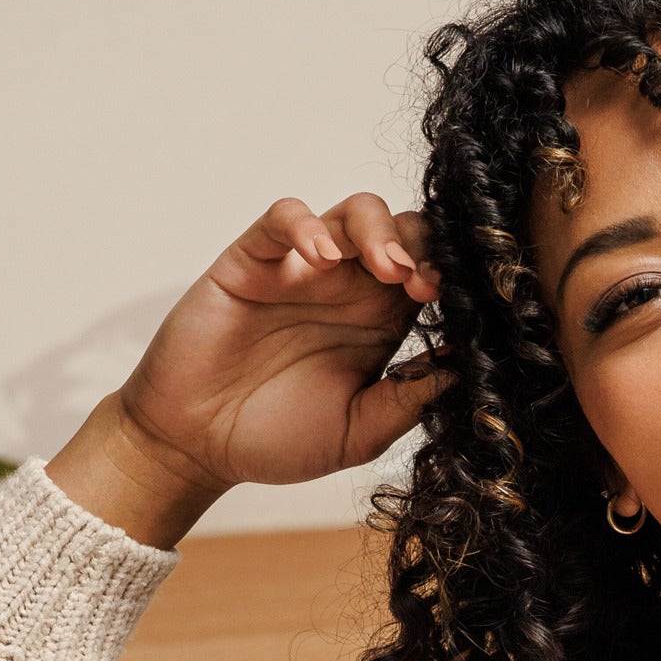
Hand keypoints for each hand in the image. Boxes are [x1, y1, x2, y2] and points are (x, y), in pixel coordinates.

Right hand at [123, 192, 443, 489]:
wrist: (197, 446)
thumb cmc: (276, 440)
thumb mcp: (357, 434)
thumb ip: (405, 402)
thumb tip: (462, 372)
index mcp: (380, 324)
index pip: (429, 276)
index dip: (448, 279)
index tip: (454, 305)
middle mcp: (348, 289)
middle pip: (402, 232)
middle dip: (423, 246)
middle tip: (423, 284)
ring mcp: (301, 270)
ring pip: (353, 213)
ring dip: (379, 230)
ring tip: (388, 267)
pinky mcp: (252, 261)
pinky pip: (283, 219)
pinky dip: (306, 225)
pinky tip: (321, 258)